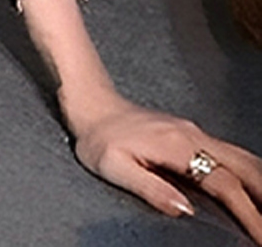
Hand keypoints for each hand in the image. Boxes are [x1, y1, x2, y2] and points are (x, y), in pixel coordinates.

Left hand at [70, 92, 261, 239]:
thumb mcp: (113, 167)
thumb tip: (185, 210)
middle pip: (245, 166)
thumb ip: (150, 188)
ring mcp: (195, 132)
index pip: (224, 184)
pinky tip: (256, 188)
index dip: (247, 213)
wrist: (92, 105)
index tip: (260, 237)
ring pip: (243, 157)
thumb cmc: (98, 139)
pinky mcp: (193, 134)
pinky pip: (233, 153)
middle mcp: (192, 135)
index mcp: (176, 146)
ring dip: (261, 183)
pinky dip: (251, 173)